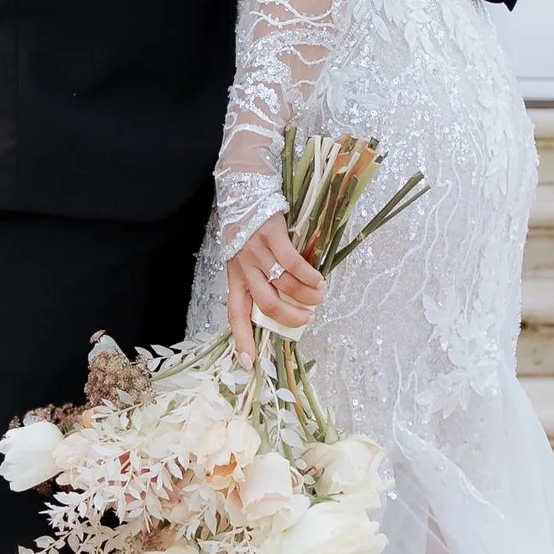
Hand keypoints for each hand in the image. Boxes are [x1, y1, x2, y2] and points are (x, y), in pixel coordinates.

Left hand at [226, 214, 324, 357]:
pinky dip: (308, 275)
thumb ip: (258, 280)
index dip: (241, 339)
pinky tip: (318, 280)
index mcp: (235, 278)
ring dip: (306, 296)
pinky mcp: (271, 235)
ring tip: (319, 296)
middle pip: (266, 304)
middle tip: (307, 318)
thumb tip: (285, 305)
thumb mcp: (244, 258)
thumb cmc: (248, 229)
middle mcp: (243, 268)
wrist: (244, 190)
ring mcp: (256, 251)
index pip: (235, 315)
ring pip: (283, 285)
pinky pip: (292, 262)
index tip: (248, 362)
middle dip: (291, 318)